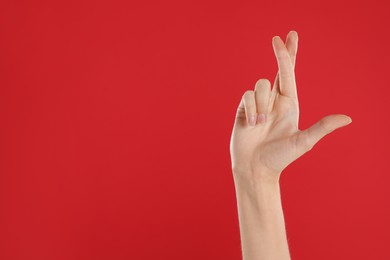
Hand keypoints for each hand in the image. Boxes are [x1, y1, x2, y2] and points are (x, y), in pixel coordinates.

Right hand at [230, 31, 351, 183]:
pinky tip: (251, 125)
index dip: (290, 55)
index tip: (290, 37)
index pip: (290, 75)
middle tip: (277, 38)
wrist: (255, 168)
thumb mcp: (304, 142)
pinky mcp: (243, 109)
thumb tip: (347, 118)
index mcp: (289, 105)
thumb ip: (322, 127)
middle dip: (280, 53)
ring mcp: (258, 104)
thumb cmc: (280, 158)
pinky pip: (246, 96)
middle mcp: (274, 101)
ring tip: (261, 125)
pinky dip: (251, 111)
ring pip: (260, 85)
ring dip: (262, 104)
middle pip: (276, 70)